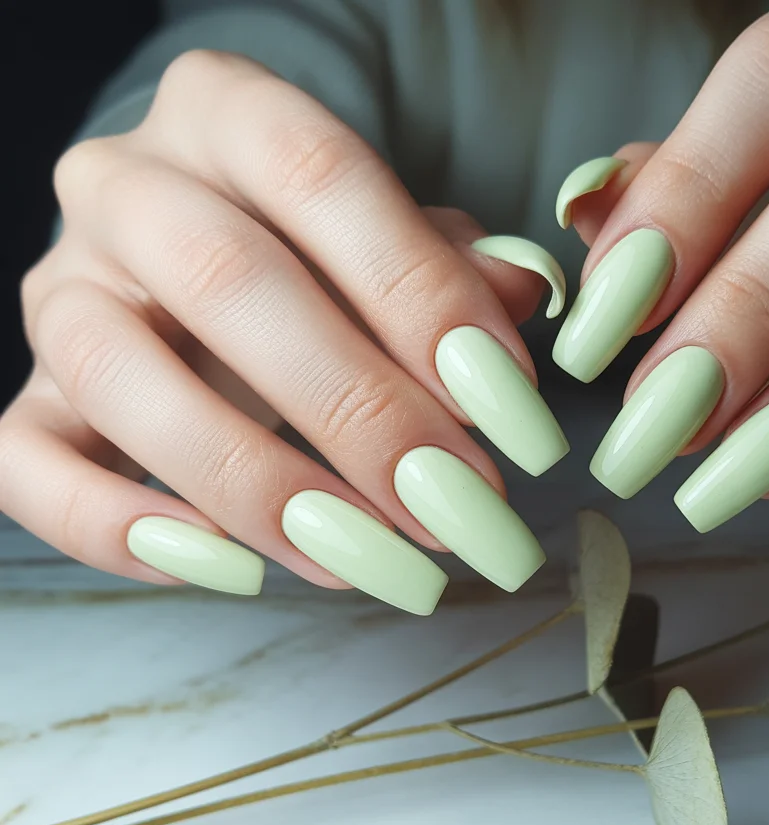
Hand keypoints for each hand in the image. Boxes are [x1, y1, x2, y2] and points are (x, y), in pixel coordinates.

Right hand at [2, 52, 568, 610]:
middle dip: (360, 413)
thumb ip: (452, 262)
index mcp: (226, 113)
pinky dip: (118, 531)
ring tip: (370, 559)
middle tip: (456, 505)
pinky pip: (28, 464)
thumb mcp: (395, 233)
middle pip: (229, 282)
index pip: (322, 176)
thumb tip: (523, 296)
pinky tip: (233, 572)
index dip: (421, 293)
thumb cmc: (319, 251)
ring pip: (121, 378)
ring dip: (259, 485)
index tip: (507, 405)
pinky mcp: (31, 394)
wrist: (203, 259)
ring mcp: (62, 291)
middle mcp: (125, 186)